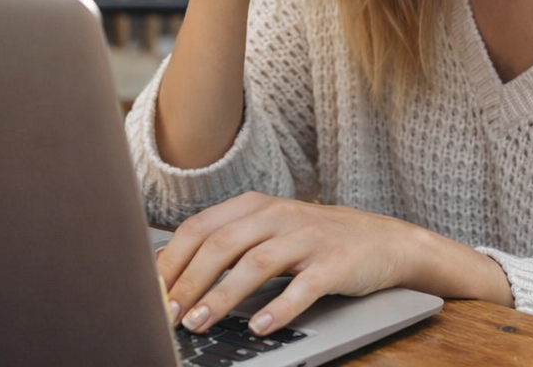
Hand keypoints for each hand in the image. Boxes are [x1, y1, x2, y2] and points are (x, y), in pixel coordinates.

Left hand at [157, 192, 512, 335]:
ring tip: (201, 322)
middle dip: (190, 281)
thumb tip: (170, 274)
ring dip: (223, 295)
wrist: (382, 239)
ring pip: (257, 262)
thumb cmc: (315, 239)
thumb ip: (228, 244)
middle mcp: (279, 215)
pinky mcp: (335, 262)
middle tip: (169, 314)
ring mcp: (308, 237)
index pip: (201, 226)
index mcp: (256, 205)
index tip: (149, 292)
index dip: (172, 259)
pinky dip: (280, 307)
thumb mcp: (270, 230)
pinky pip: (304, 285)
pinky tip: (261, 327)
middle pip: (223, 243)